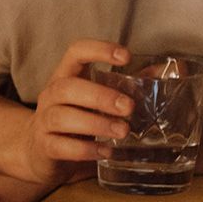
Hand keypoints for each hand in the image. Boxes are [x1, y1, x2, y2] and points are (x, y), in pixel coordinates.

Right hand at [9, 39, 136, 183]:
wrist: (39, 152)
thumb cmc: (77, 119)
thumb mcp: (98, 100)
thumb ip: (128, 85)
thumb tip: (163, 71)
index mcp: (66, 75)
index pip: (76, 52)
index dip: (99, 49)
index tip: (126, 57)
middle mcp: (51, 95)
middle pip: (68, 87)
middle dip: (100, 96)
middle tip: (129, 107)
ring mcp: (44, 121)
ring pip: (63, 117)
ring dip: (96, 124)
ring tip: (122, 132)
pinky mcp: (44, 147)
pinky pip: (61, 146)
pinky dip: (86, 150)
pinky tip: (106, 152)